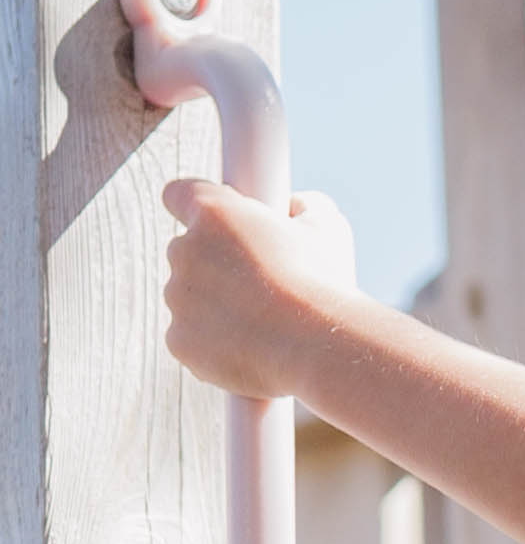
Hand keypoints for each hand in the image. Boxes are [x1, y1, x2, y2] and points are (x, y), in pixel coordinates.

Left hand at [160, 180, 358, 401]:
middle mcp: (184, 250)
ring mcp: (177, 299)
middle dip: (215, 265)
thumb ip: (302, 207)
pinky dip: (213, 345)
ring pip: (189, 298)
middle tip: (258, 283)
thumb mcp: (328, 228)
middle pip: (187, 251)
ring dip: (215, 306)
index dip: (195, 207)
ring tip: (263, 323)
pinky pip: (190, 338)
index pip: (178, 194)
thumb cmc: (323, 285)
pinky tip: (250, 349)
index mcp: (213, 213)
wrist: (315, 349)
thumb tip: (295, 208)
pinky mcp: (179, 341)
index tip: (216, 223)